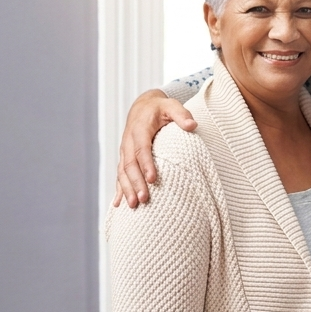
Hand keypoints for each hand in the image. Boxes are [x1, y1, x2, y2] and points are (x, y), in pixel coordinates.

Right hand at [114, 89, 196, 207]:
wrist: (142, 107)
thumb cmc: (160, 108)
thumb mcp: (172, 106)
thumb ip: (182, 114)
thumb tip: (193, 125)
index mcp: (139, 129)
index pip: (142, 149)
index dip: (146, 164)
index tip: (153, 179)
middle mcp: (128, 141)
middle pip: (130, 164)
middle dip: (136, 183)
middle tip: (143, 199)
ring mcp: (124, 151)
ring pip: (123, 172)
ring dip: (127, 189)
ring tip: (134, 206)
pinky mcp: (124, 158)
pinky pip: (120, 174)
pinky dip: (119, 189)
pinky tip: (118, 204)